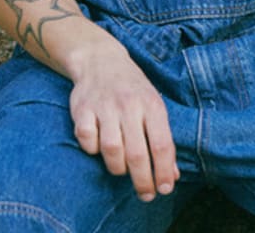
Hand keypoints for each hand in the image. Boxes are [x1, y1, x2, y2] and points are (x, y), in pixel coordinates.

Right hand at [68, 40, 179, 201]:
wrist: (100, 60)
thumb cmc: (132, 88)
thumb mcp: (153, 105)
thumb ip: (162, 138)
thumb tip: (172, 175)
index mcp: (151, 103)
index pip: (161, 143)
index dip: (163, 170)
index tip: (164, 189)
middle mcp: (129, 105)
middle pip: (137, 153)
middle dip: (142, 180)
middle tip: (145, 194)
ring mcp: (105, 106)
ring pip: (112, 150)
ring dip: (117, 167)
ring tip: (121, 168)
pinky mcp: (82, 109)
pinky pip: (87, 140)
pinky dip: (93, 149)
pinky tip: (98, 146)